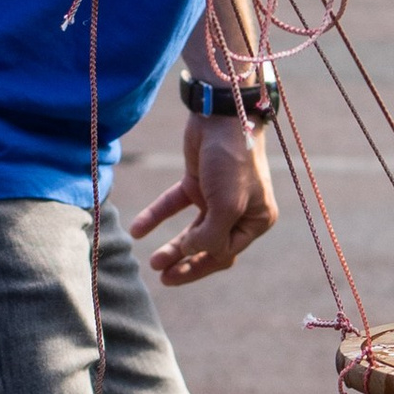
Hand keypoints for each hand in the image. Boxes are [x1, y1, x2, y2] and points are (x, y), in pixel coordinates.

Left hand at [131, 112, 278, 284]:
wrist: (220, 115)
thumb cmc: (233, 161)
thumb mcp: (226, 205)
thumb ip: (210, 236)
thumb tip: (191, 252)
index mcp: (255, 220)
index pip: (227, 253)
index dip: (203, 261)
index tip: (182, 258)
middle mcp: (238, 211)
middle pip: (209, 247)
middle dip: (186, 263)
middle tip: (162, 278)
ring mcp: (216, 197)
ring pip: (191, 231)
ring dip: (172, 247)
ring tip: (151, 262)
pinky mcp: (195, 182)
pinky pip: (174, 206)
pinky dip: (156, 217)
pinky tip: (137, 230)